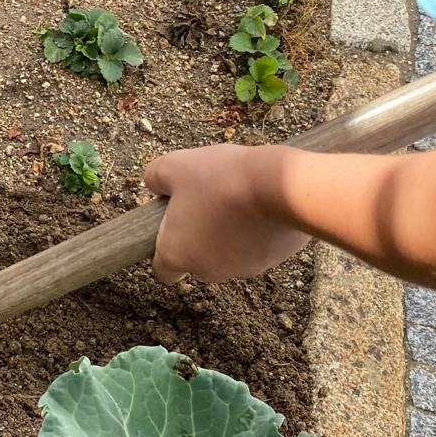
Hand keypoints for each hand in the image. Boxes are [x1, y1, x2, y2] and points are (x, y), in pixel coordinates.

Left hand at [143, 144, 309, 283]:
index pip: (164, 271)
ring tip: (239, 196)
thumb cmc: (221, 179)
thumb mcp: (174, 165)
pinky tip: (263, 203)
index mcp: (177, 255)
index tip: (174, 225)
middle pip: (198, 257)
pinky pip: (260, 245)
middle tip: (208, 198)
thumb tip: (155, 184)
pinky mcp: (275, 260)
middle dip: (201, 233)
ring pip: (231, 252)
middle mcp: (209, 271)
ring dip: (231, 230)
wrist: (280, 185)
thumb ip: (155, 177)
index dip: (165, 248)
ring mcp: (245, 269)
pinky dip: (259, 229)